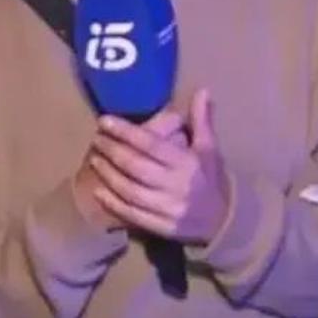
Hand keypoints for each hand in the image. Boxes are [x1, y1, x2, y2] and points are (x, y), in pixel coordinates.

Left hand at [89, 89, 228, 244]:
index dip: (126, 132)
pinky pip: (132, 214)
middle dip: (112, 150)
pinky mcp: (161, 227)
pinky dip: (113, 202)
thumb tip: (202, 89)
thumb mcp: (209, 149)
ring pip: (130, 191)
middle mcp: (177, 186)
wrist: (223, 223)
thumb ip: (202, 120)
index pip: (151, 145)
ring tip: (94, 158)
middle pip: (136, 167)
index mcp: (188, 164)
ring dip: (108, 174)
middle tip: (96, 137)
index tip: (105, 120)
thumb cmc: (210, 178)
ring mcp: (168, 209)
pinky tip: (99, 190)